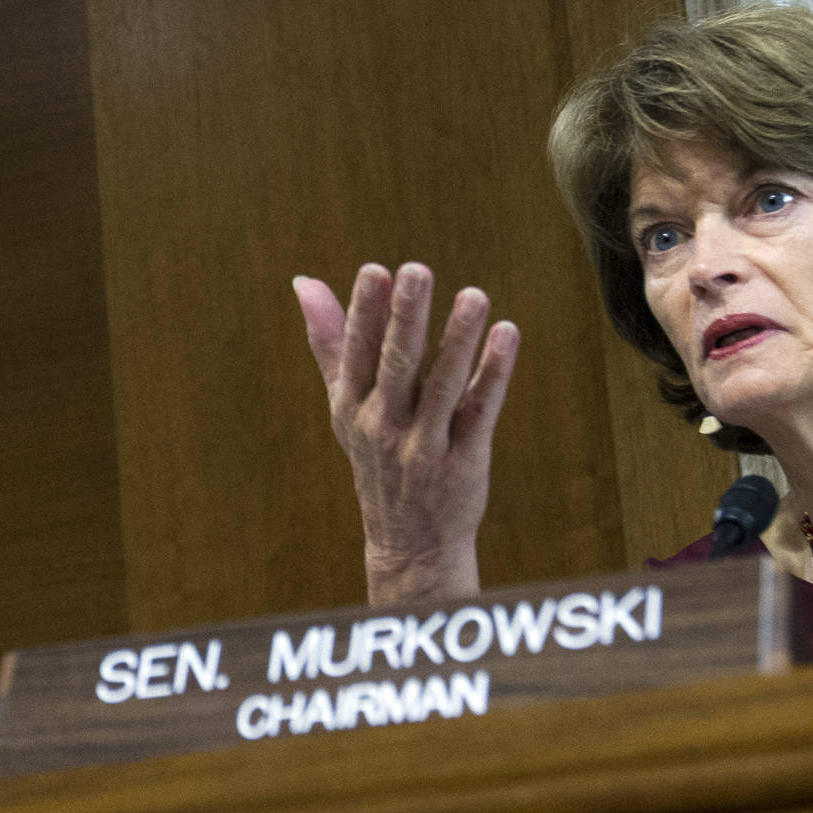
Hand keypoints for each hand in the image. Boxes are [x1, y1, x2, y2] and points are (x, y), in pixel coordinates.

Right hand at [293, 263, 519, 605]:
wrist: (409, 542)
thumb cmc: (376, 456)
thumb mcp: (344, 404)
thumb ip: (329, 340)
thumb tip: (304, 281)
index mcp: (353, 406)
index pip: (357, 353)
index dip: (364, 312)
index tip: (375, 270)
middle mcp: (385, 425)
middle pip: (395, 366)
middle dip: (404, 318)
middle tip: (415, 270)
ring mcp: (425, 446)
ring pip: (441, 387)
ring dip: (457, 340)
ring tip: (475, 295)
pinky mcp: (464, 461)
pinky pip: (479, 412)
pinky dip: (493, 374)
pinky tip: (508, 335)